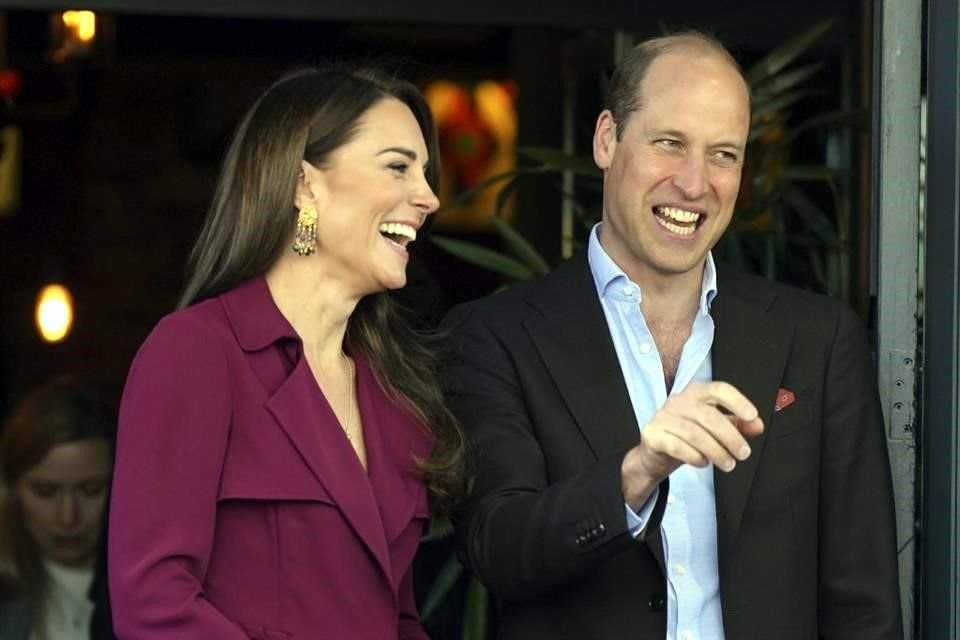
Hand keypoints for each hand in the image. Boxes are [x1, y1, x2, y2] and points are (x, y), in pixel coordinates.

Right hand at [621, 381, 763, 508]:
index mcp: (696, 393)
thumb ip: (737, 424)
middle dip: (730, 437)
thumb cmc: (686, 435)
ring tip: (728, 463)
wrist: (654, 453)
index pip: (718, 389)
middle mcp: (678, 401)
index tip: (752, 416)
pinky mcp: (653, 434)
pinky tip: (703, 463)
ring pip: (694, 433)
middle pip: (709, 415)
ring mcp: (663, 417)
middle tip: (743, 453)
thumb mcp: (714, 428)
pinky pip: (676, 446)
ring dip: (716, 451)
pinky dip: (694, 456)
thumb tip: (757, 425)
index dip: (737, 401)